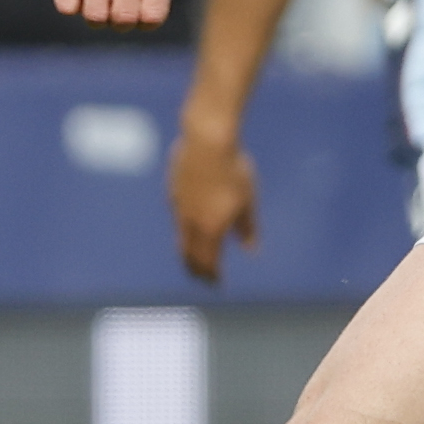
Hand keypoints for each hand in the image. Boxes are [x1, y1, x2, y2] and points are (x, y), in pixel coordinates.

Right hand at [54, 0, 174, 24]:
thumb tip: (140, 24)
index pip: (152, 16)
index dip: (144, 23)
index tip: (139, 10)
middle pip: (123, 18)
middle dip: (120, 22)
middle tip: (117, 6)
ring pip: (95, 16)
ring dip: (97, 16)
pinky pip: (67, 8)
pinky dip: (74, 6)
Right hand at [168, 121, 259, 281]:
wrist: (207, 140)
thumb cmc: (233, 169)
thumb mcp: (248, 200)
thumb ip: (247, 227)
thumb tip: (251, 250)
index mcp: (210, 227)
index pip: (208, 262)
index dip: (212, 275)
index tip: (217, 283)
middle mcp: (190, 221)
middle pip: (188, 254)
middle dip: (197, 269)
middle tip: (203, 277)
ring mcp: (178, 206)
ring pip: (181, 236)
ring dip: (188, 250)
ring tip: (195, 256)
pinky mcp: (172, 190)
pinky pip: (178, 217)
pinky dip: (184, 229)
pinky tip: (190, 225)